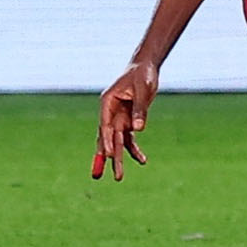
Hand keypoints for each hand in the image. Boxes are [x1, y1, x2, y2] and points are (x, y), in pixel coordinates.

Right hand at [94, 60, 158, 180]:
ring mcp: (118, 118)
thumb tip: (138, 129)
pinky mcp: (128, 121)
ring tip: (118, 177)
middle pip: (107, 138)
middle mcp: (110, 113)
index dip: (105, 140)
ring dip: (118, 158)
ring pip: (117, 142)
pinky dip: (134, 149)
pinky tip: (142, 160)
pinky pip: (129, 139)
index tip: (107, 155)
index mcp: (107, 102)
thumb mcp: (142, 90)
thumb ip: (139, 109)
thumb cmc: (142, 75)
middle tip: (101, 176)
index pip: (104, 125)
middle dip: (106, 157)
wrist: (145, 68)